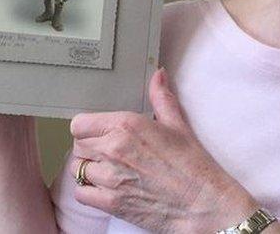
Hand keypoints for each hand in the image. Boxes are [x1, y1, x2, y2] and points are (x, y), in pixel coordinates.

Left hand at [69, 69, 256, 232]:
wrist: (202, 204)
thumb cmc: (192, 166)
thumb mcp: (177, 125)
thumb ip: (161, 97)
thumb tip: (158, 75)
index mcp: (126, 125)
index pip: (80, 123)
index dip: (87, 129)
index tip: (97, 133)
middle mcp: (113, 149)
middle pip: (77, 145)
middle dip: (88, 148)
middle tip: (106, 152)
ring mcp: (109, 177)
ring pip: (77, 169)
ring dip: (88, 169)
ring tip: (106, 170)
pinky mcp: (110, 203)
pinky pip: (81, 193)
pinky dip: (88, 191)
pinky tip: (104, 188)